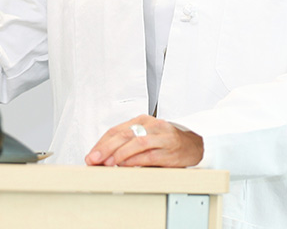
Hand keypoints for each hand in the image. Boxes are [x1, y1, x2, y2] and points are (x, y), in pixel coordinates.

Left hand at [85, 115, 202, 167]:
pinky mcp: (169, 151)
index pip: (116, 130)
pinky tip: (125, 165)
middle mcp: (150, 126)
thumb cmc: (166, 141)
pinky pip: (149, 155)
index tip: (91, 155)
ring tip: (107, 163)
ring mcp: (160, 137)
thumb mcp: (145, 136)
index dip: (101, 143)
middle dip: (105, 148)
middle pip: (123, 135)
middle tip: (93, 159)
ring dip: (119, 154)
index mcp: (141, 120)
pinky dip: (135, 160)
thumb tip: (103, 157)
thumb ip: (127, 143)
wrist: (195, 143)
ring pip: (136, 143)